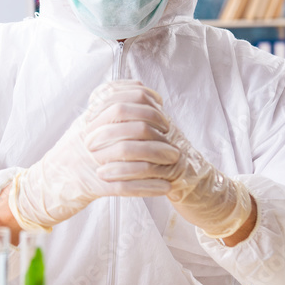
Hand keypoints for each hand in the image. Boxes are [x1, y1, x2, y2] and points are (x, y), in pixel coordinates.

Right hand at [8, 80, 179, 231]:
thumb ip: (103, 108)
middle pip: (127, 122)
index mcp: (87, 121)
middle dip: (155, 125)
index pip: (120, 99)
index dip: (144, 99)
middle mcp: (89, 138)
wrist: (43, 186)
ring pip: (129, 153)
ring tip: (174, 158)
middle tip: (169, 132)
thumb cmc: (66, 158)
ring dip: (156, 155)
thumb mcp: (82, 126)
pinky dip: (147, 187)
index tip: (159, 105)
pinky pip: (125, 187)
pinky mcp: (94, 187)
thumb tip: (134, 87)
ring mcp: (91, 162)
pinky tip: (164, 187)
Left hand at [92, 108, 251, 238]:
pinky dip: (122, 173)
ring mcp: (172, 151)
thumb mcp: (150, 136)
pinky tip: (104, 176)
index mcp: (160, 117)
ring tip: (93, 159)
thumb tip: (102, 98)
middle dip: (109, 128)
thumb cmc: (167, 161)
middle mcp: (167, 130)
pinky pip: (146, 171)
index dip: (111, 106)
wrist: (198, 186)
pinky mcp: (175, 174)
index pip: (136, 99)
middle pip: (137, 118)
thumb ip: (133, 118)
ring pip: (140, 146)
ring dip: (113, 153)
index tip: (89, 115)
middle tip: (87, 140)